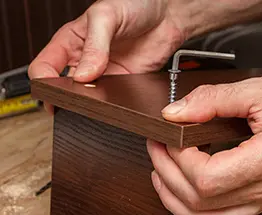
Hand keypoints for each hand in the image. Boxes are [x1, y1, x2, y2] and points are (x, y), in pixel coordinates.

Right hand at [28, 0, 186, 112]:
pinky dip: (110, 105)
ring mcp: (104, 74)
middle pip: (63, 87)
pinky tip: (113, 103)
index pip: (44, 66)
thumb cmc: (135, 4)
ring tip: (94, 103)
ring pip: (86, 97)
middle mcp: (84, 60)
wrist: (166, 15)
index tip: (51, 89)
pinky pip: (111, 99)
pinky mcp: (123, 83)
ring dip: (88, 103)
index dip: (42, 80)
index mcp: (71, 41)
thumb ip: (94, 45)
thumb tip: (84, 74)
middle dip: (64, 96)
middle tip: (72, 102)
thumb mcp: (107, 16)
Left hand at [146, 73, 261, 214]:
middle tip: (158, 149)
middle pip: (201, 203)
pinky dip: (196, 210)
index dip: (178, 159)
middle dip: (168, 175)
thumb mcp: (258, 90)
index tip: (168, 137)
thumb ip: (211, 100)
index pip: (207, 178)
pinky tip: (184, 190)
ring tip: (162, 172)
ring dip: (176, 201)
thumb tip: (175, 113)